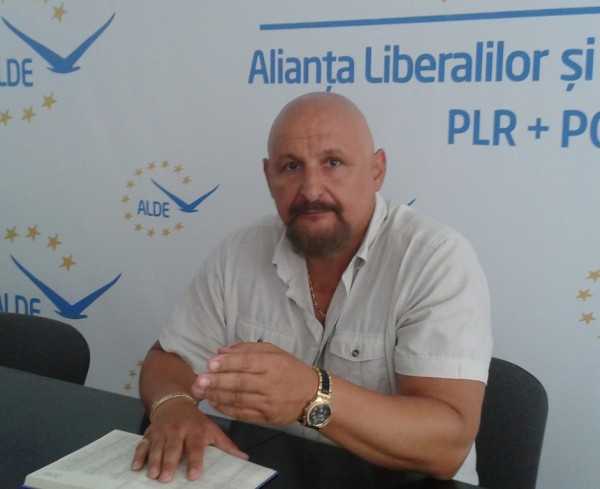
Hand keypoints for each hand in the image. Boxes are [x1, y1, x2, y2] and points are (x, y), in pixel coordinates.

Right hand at [131, 398, 247, 481]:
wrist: (175, 402)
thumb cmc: (196, 421)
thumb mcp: (212, 429)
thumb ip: (226, 446)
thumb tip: (244, 458)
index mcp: (195, 430)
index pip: (196, 447)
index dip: (196, 461)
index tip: (194, 475)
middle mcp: (178, 430)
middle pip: (173, 447)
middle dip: (169, 462)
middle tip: (166, 478)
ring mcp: (162, 431)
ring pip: (156, 446)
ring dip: (153, 460)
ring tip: (152, 474)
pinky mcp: (149, 433)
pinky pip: (142, 444)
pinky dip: (138, 455)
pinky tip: (136, 466)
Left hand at [191, 342, 317, 424]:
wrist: (312, 395)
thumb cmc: (290, 369)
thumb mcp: (274, 351)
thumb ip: (248, 348)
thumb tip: (221, 351)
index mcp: (273, 363)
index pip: (247, 362)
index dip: (228, 363)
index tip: (210, 363)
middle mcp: (270, 383)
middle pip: (240, 382)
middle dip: (217, 382)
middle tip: (199, 381)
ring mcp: (268, 402)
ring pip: (239, 399)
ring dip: (217, 396)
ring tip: (201, 392)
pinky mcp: (266, 417)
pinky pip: (242, 413)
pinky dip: (226, 409)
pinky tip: (214, 403)